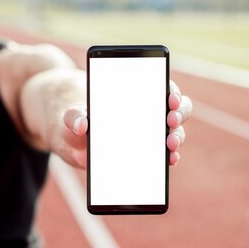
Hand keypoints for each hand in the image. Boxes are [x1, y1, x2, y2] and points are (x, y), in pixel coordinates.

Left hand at [59, 80, 192, 167]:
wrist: (71, 141)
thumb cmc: (74, 121)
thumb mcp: (70, 116)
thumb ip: (74, 117)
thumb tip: (82, 126)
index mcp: (132, 95)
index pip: (161, 86)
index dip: (171, 91)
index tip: (170, 99)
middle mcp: (147, 112)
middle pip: (175, 108)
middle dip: (178, 114)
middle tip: (170, 121)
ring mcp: (149, 133)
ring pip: (174, 132)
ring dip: (177, 137)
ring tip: (170, 144)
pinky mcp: (146, 153)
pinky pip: (164, 154)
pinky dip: (169, 157)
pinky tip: (169, 161)